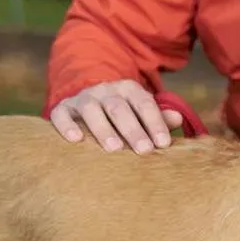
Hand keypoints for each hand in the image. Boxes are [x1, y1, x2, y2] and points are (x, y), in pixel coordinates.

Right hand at [49, 80, 182, 153]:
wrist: (89, 101)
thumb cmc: (125, 116)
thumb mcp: (142, 113)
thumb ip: (159, 118)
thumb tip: (178, 119)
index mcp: (129, 90)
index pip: (144, 104)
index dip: (154, 123)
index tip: (163, 144)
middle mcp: (106, 91)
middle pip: (119, 108)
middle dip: (133, 129)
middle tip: (145, 150)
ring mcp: (83, 98)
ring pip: (92, 109)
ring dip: (103, 128)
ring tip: (114, 149)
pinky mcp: (63, 109)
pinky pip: (61, 115)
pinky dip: (67, 125)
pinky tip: (75, 139)